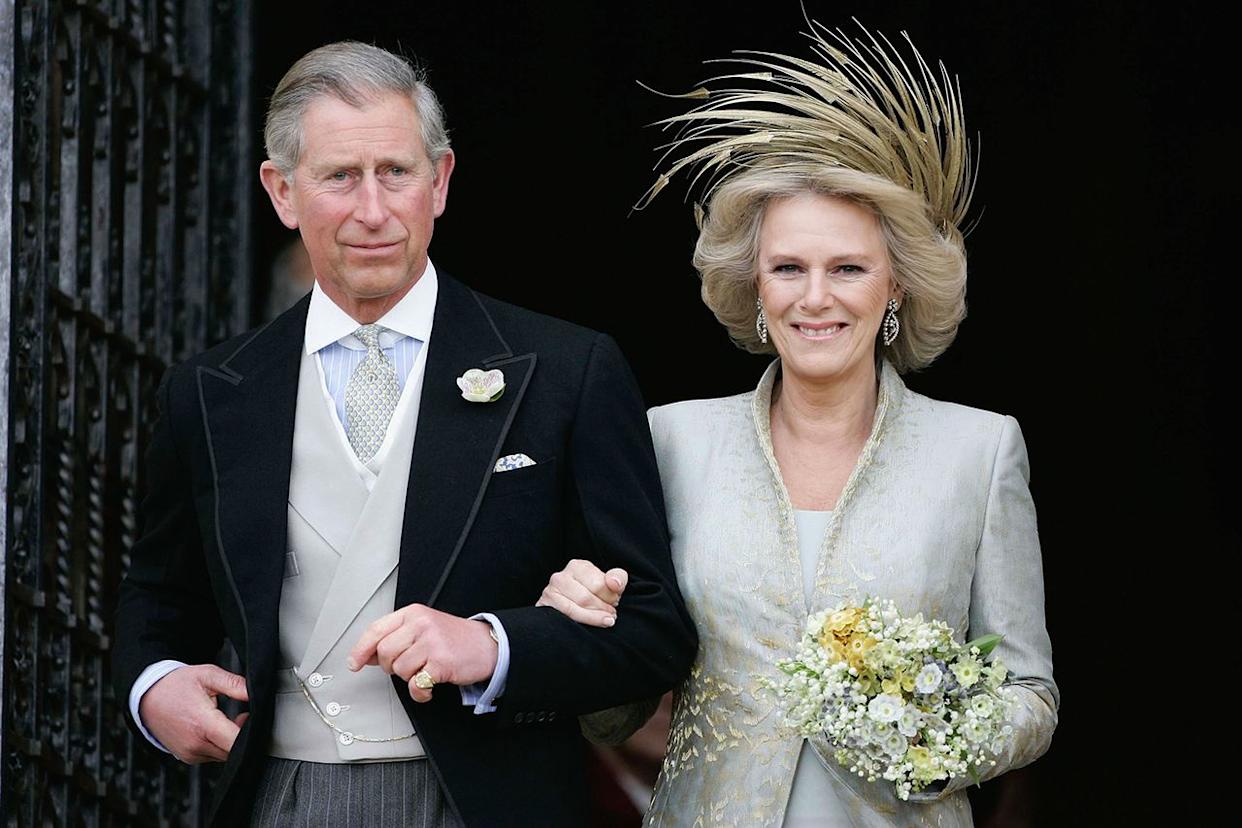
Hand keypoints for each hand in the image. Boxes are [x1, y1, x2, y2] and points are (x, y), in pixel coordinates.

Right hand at [139, 664, 249, 762]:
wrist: (146, 697)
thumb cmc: (175, 685)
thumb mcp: (208, 675)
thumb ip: (235, 684)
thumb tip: (256, 692)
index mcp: (202, 724)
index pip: (236, 740)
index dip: (251, 731)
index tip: (253, 718)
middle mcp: (195, 744)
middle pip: (233, 750)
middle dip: (242, 736)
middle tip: (242, 716)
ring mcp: (190, 753)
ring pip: (224, 755)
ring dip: (230, 741)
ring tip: (224, 720)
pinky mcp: (187, 757)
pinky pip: (212, 756)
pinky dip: (218, 745)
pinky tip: (214, 729)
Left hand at [346, 604, 498, 702]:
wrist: (487, 645)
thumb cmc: (454, 638)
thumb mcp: (424, 628)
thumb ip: (397, 637)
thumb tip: (368, 655)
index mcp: (413, 613)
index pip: (376, 630)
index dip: (361, 649)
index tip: (354, 663)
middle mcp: (421, 624)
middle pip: (385, 652)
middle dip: (391, 666)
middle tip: (408, 667)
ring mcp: (432, 642)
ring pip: (399, 669)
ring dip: (409, 678)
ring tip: (424, 672)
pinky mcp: (441, 662)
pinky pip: (416, 685)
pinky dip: (420, 692)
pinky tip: (428, 687)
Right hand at [536, 559, 627, 627]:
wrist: (572, 606)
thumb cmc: (595, 594)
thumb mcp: (610, 582)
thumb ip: (618, 578)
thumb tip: (614, 584)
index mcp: (577, 566)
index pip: (598, 584)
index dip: (610, 597)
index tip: (615, 602)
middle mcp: (560, 576)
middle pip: (586, 598)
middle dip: (602, 608)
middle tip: (612, 615)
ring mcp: (549, 592)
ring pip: (574, 609)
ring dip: (594, 618)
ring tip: (607, 621)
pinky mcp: (544, 606)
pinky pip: (564, 617)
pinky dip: (581, 622)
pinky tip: (591, 625)